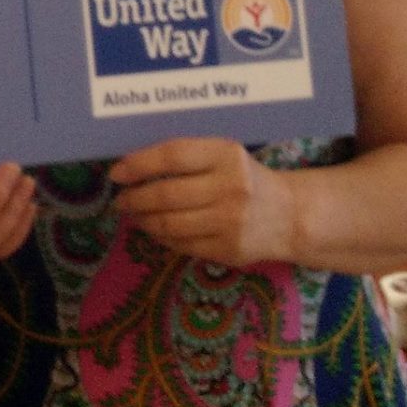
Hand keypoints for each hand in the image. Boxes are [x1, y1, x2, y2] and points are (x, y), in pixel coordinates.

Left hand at [110, 138, 296, 267]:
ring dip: (142, 219)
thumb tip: (130, 166)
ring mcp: (231, 222)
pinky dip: (160, 237)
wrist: (290, 216)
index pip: (173, 156)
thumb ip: (185, 157)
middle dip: (134, 198)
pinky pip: (181, 244)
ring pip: (169, 223)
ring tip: (133, 214)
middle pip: (166, 194)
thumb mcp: (222, 156)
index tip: (116, 173)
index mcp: (226, 156)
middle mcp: (231, 188)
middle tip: (120, 199)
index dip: (138, 164)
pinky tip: (154, 229)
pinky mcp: (229, 250)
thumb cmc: (244, 179)